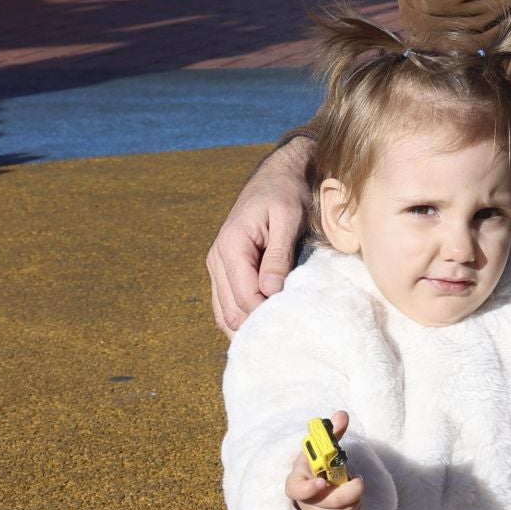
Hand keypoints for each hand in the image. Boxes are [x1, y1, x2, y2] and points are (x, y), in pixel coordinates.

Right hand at [207, 137, 312, 334]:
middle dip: (256, 325)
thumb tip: (270, 290)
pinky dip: (241, 318)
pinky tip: (262, 325)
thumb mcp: (288, 218)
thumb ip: (278, 254)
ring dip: (247, 326)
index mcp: (231, 246)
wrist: (277, 175)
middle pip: (231, 311)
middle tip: (287, 333)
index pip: (245, 296)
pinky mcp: (223, 270)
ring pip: (224, 313)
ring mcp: (217, 266)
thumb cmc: (286, 193)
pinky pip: (225, 304)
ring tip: (276, 334)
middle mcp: (217, 259)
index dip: (267, 314)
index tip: (293, 321)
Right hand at [285, 413, 363, 509]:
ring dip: (355, 498)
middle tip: (358, 479)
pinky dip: (355, 507)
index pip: (295, 489)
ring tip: (355, 484)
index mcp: (297, 479)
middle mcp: (303, 501)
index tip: (322, 481)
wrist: (313, 482)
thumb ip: (331, 433)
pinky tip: (354, 497)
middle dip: (348, 492)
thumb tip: (342, 414)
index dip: (308, 488)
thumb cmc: (316, 463)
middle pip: (327, 504)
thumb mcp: (321, 448)